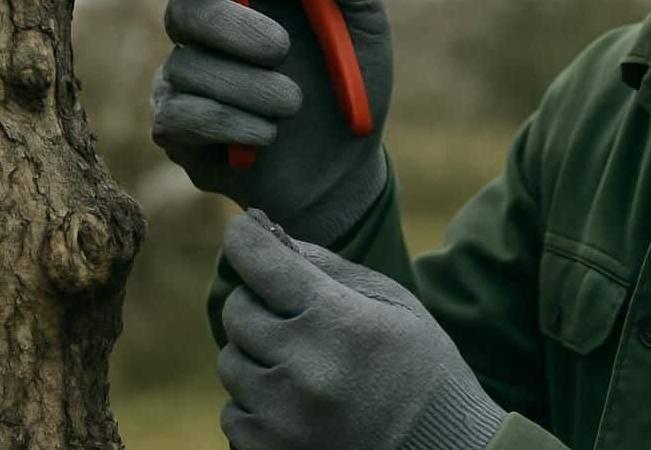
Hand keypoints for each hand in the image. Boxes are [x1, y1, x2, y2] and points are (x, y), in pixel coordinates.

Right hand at [151, 0, 392, 244]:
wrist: (347, 167)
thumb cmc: (354, 84)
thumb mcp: (366, 23)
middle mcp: (206, 28)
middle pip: (184, 8)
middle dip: (233, 27)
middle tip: (281, 48)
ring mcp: (186, 77)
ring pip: (187, 66)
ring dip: (249, 87)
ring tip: (293, 104)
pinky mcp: (177, 128)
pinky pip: (180, 114)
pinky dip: (233, 122)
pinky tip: (268, 134)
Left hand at [217, 210, 506, 449]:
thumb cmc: (419, 364)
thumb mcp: (390, 301)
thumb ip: (328, 267)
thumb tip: (270, 233)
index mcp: (337, 321)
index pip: (263, 263)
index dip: (245, 239)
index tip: (242, 230)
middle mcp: (303, 369)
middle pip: (237, 313)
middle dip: (257, 302)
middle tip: (291, 311)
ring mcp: (282, 419)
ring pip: (230, 363)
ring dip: (255, 354)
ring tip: (302, 362)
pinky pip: (234, 414)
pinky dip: (256, 402)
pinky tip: (297, 401)